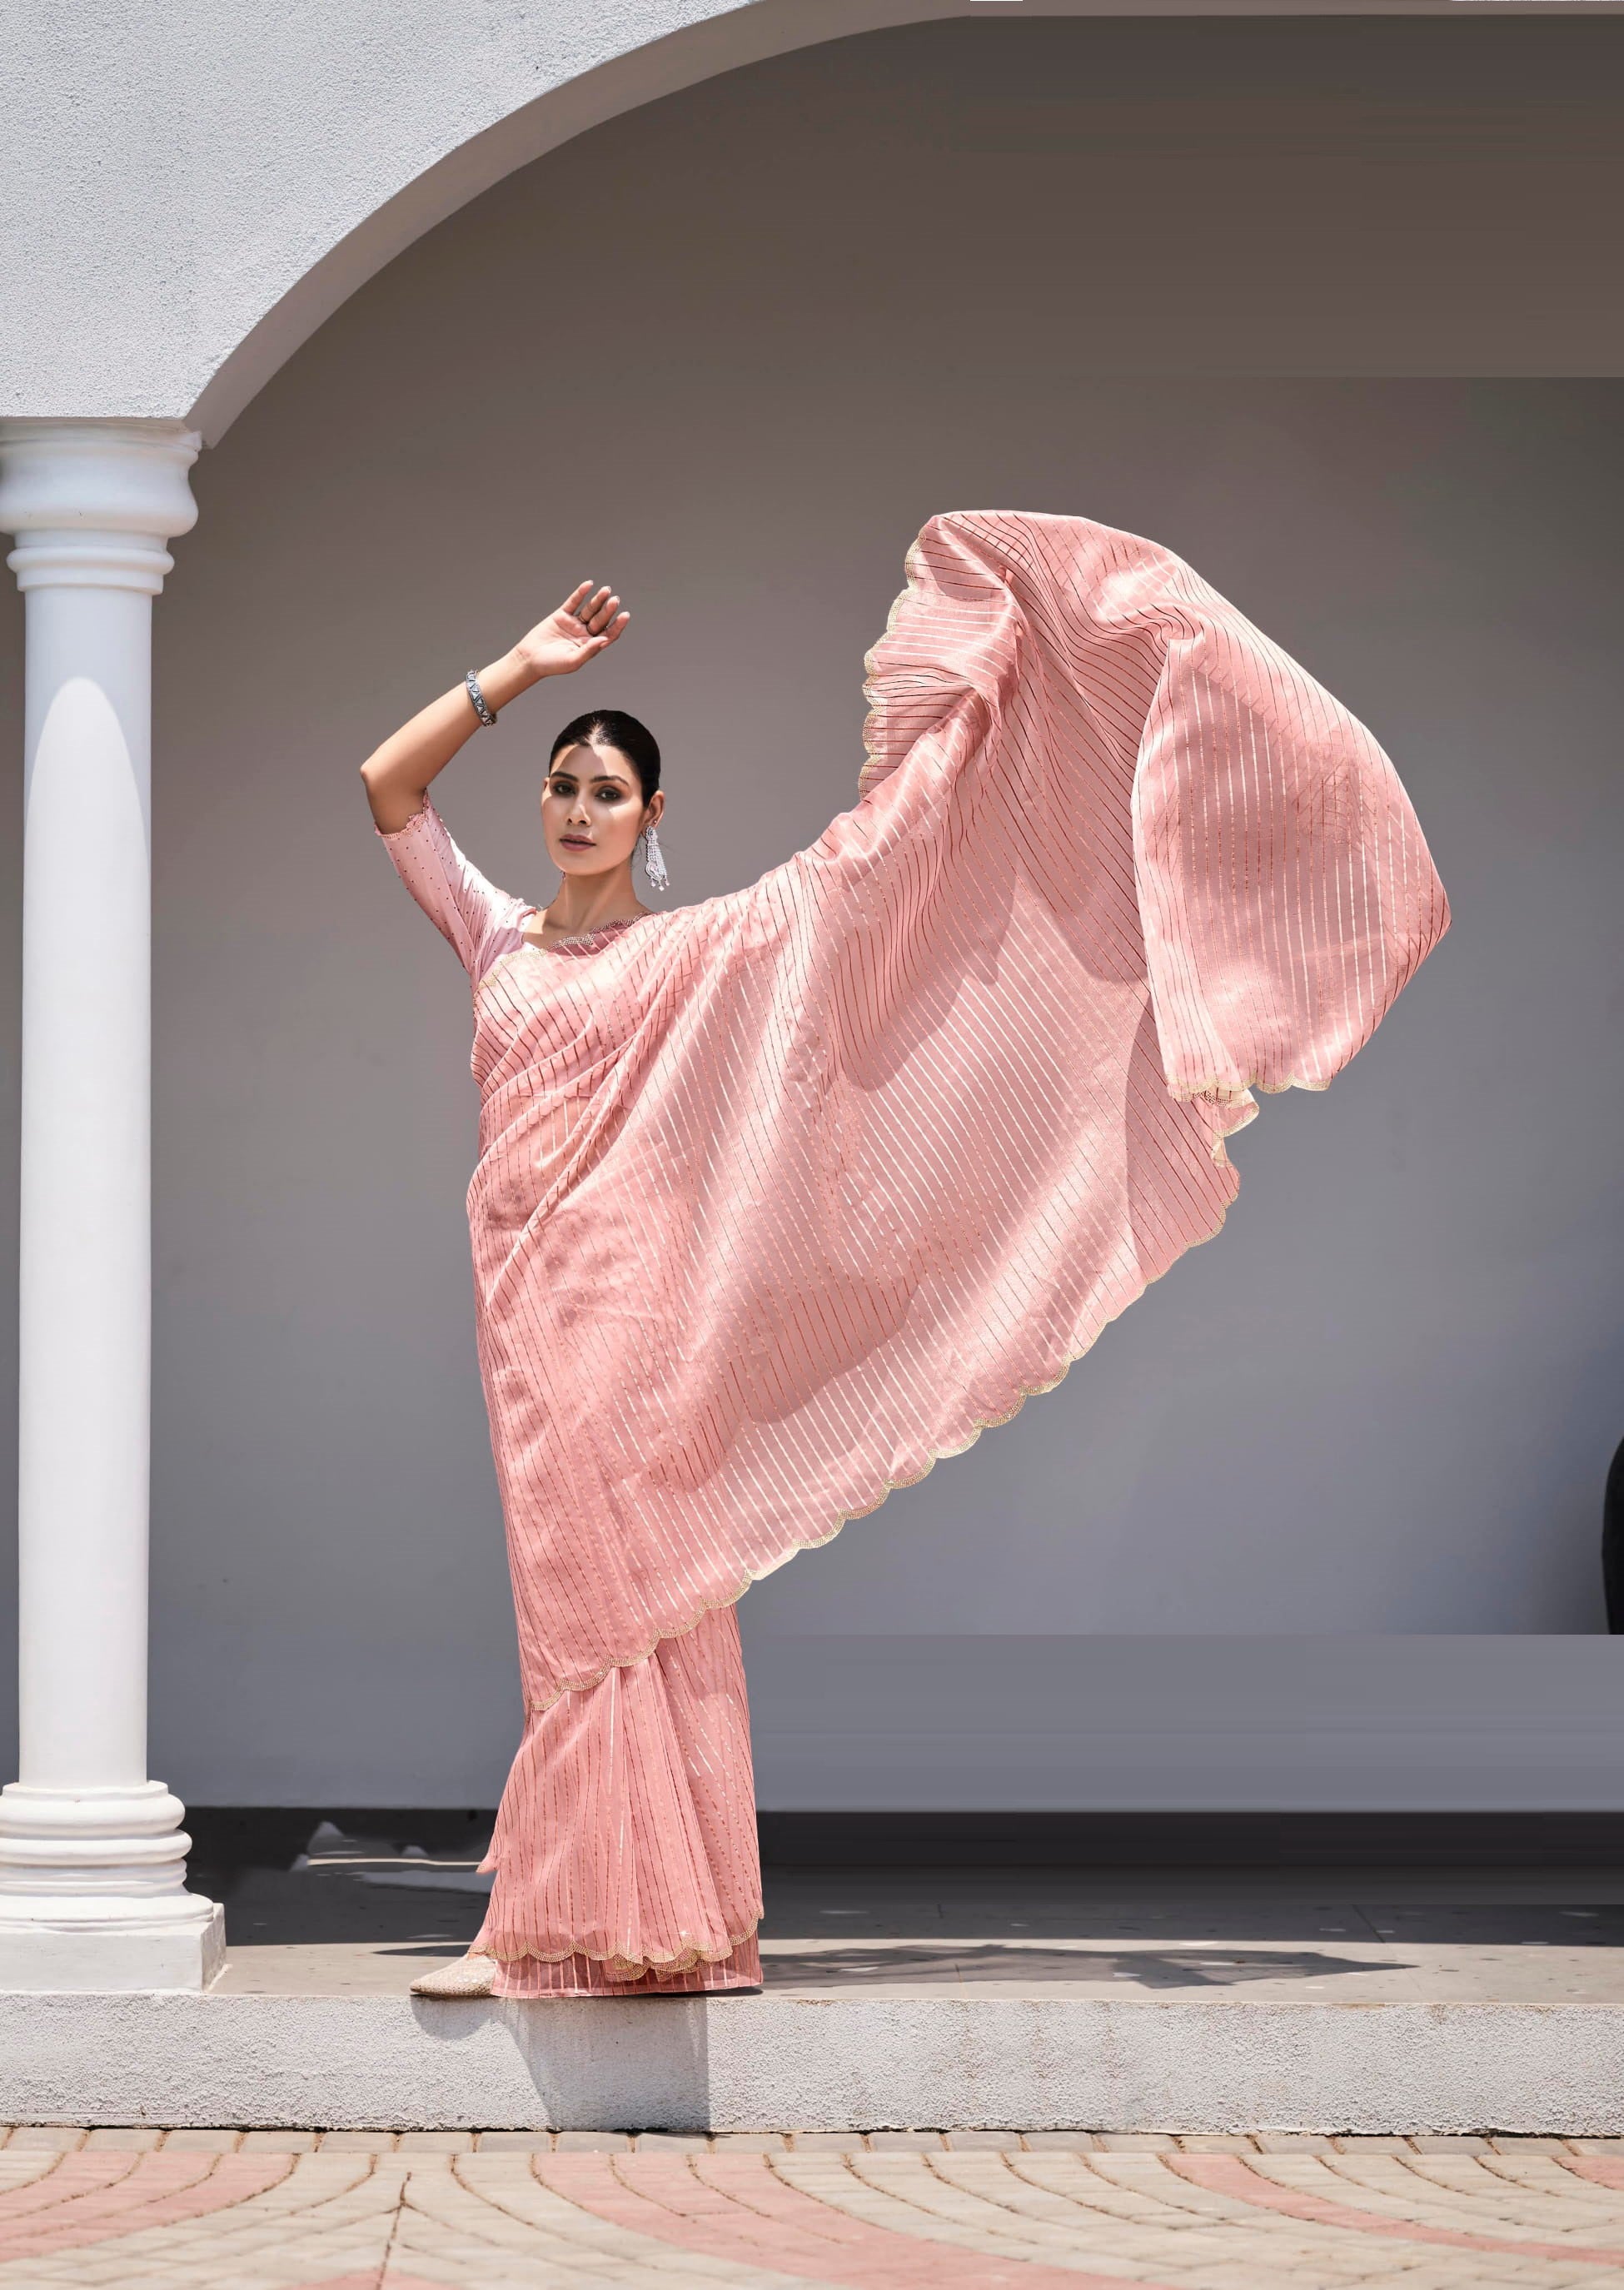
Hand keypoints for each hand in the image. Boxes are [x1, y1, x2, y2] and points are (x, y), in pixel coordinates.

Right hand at [513, 583, 629, 679]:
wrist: (529, 658)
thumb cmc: (552, 665)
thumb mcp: (573, 661)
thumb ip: (589, 651)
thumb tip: (604, 639)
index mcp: (591, 646)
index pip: (609, 634)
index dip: (617, 625)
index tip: (625, 615)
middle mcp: (585, 634)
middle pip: (600, 619)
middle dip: (608, 610)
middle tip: (615, 600)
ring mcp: (574, 623)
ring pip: (589, 609)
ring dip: (598, 600)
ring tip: (606, 590)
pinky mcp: (562, 615)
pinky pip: (573, 602)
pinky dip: (580, 593)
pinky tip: (588, 585)